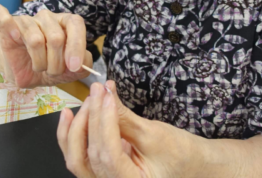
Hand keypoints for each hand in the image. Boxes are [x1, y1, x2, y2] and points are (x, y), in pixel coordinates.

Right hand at [0, 4, 92, 87]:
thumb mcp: (67, 72)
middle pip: (56, 38)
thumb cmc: (48, 65)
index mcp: (65, 23)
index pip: (75, 24)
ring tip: (38, 68)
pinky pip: (4, 19)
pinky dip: (7, 23)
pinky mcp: (8, 28)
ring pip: (36, 40)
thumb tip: (83, 62)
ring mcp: (27, 21)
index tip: (74, 66)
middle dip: (56, 63)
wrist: (23, 71)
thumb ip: (82, 67)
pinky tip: (14, 35)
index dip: (76, 45)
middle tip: (52, 72)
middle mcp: (47, 18)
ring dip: (39, 62)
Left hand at [57, 81, 207, 177]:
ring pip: (77, 158)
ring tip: (87, 100)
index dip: (105, 123)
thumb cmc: (180, 155)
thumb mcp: (155, 136)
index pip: (108, 155)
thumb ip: (125, 119)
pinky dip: (73, 135)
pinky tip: (71, 115)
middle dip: (90, 120)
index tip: (106, 96)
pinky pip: (80, 155)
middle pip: (87, 156)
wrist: (191, 166)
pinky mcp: (100, 169)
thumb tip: (104, 95)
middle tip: (97, 92)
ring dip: (77, 126)